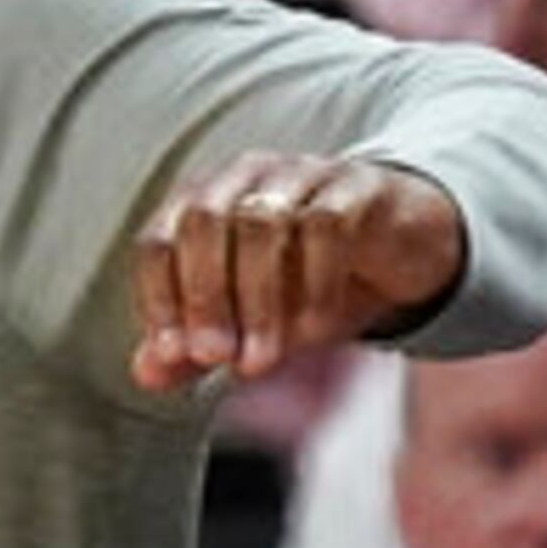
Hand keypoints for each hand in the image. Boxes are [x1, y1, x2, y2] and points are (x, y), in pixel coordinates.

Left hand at [129, 156, 467, 394]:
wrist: (400, 251)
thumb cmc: (307, 284)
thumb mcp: (247, 324)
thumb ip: (194, 348)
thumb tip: (145, 374)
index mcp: (205, 203)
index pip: (159, 240)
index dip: (158, 299)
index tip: (173, 356)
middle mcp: (247, 177)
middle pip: (205, 221)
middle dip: (204, 297)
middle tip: (215, 358)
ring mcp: (303, 173)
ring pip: (263, 222)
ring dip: (257, 301)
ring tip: (260, 362)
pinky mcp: (358, 184)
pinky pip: (327, 225)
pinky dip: (315, 285)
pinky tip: (315, 332)